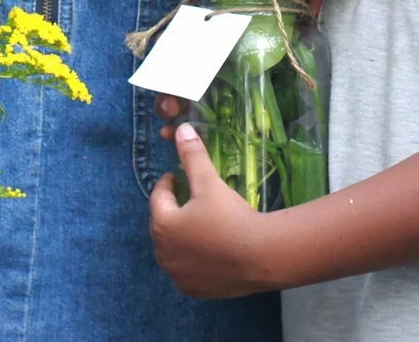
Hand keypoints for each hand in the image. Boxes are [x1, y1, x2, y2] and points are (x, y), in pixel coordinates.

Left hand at [147, 125, 275, 299]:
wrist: (260, 256)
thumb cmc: (231, 216)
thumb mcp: (209, 182)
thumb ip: (192, 156)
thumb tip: (181, 128)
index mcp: (163, 224)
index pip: (158, 197)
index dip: (167, 184)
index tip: (176, 177)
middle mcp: (163, 252)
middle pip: (162, 224)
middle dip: (171, 211)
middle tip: (186, 200)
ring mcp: (177, 274)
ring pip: (171, 250)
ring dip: (178, 237)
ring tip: (196, 225)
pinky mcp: (192, 290)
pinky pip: (184, 271)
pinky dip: (190, 260)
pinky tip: (205, 252)